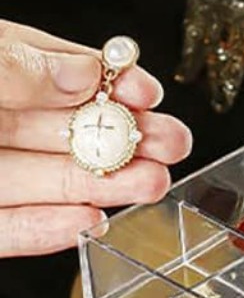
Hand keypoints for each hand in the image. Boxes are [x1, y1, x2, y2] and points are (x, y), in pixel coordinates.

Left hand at [0, 20, 191, 256]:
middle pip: (63, 132)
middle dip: (124, 140)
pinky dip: (45, 231)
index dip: (109, 83)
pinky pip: (4, 230)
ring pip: (45, 181)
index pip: (58, 73)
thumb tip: (80, 74)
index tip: (147, 92)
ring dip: (103, 186)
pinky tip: (88, 222)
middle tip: (172, 144)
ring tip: (151, 184)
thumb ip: (11, 66)